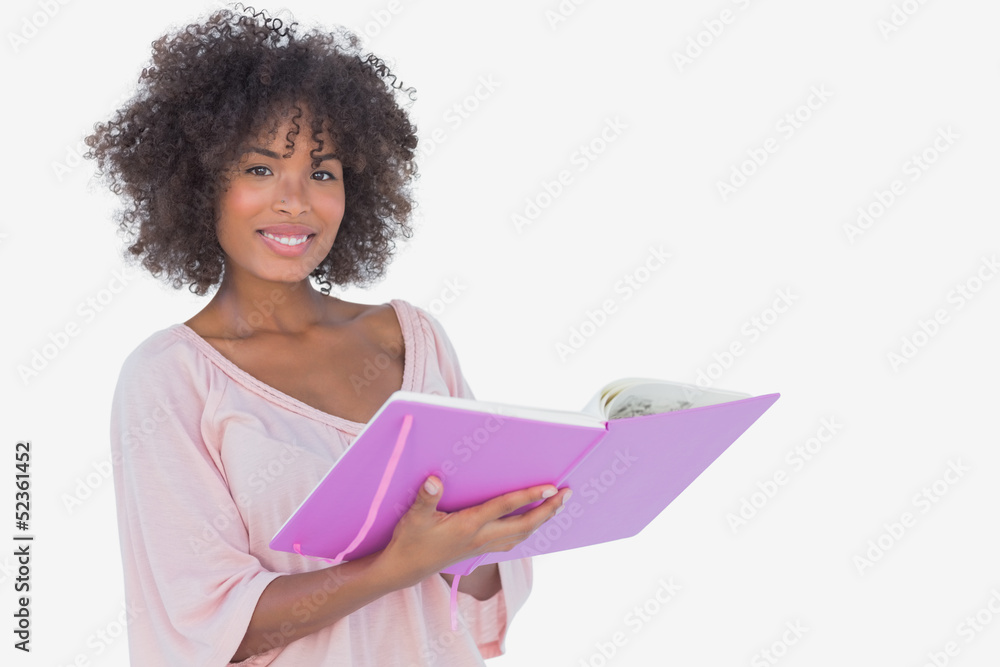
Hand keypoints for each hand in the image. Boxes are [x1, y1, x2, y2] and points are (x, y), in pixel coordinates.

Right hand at [377, 476, 570, 587]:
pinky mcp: (480, 551)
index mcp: (469, 526)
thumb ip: (426, 498)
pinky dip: (527, 531)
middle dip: (548, 510)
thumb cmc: (410, 540)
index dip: (529, 496)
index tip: (550, 487)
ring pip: (521, 535)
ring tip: (557, 506)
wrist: (406, 568)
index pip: (505, 507)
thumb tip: (434, 480)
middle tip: (567, 494)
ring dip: (542, 521)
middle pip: (524, 525)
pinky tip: (533, 524)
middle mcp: (481, 538)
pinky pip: (512, 541)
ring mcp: (482, 547)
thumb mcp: (414, 517)